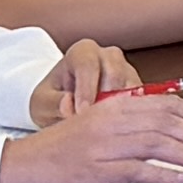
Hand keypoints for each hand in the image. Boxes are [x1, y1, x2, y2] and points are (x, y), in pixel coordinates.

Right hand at [0, 87, 182, 182]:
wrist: (18, 170)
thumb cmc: (56, 155)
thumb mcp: (94, 130)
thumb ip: (126, 128)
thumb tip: (166, 133)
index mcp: (112, 108)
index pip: (166, 105)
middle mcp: (109, 121)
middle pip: (168, 122)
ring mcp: (103, 145)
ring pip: (159, 143)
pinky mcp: (96, 170)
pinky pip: (138, 169)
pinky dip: (165, 174)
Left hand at [26, 36, 140, 127]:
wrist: (64, 102)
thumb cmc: (53, 99)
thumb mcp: (42, 102)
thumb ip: (53, 103)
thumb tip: (68, 104)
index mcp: (82, 52)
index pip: (88, 65)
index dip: (86, 90)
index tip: (81, 112)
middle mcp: (108, 56)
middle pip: (115, 74)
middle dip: (104, 101)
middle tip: (92, 124)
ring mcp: (126, 70)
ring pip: (131, 87)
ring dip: (119, 109)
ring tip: (104, 129)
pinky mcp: (138, 87)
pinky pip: (141, 100)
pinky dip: (131, 115)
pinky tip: (118, 130)